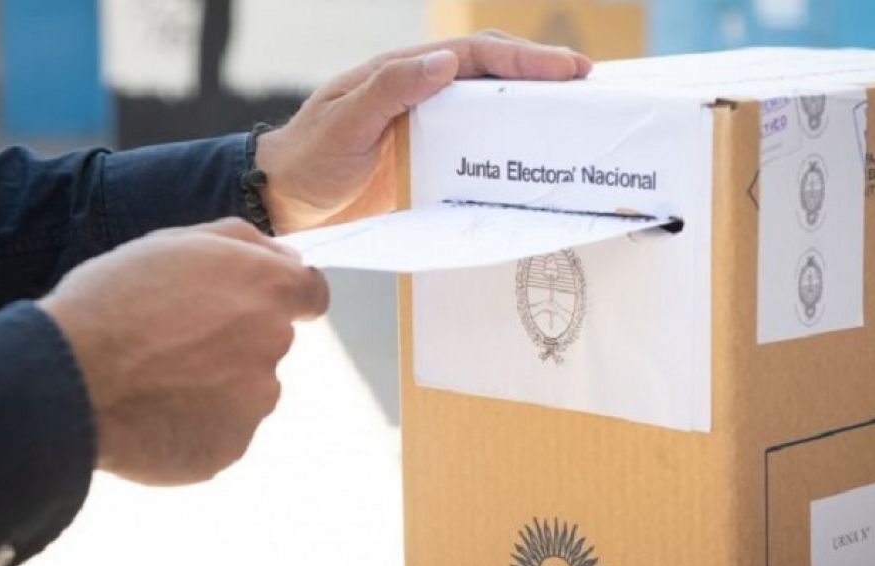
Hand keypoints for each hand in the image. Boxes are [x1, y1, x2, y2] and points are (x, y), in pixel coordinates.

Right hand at [39, 218, 328, 485]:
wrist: (67, 379)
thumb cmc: (114, 300)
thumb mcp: (176, 242)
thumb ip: (243, 243)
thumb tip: (288, 258)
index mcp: (268, 290)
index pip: (311, 294)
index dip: (283, 298)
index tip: (252, 304)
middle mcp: (275, 345)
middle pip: (269, 342)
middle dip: (234, 341)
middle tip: (174, 342)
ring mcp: (256, 402)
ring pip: (246, 390)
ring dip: (215, 385)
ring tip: (155, 380)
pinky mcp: (232, 447)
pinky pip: (221, 431)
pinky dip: (197, 424)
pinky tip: (154, 413)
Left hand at [255, 30, 592, 234]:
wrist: (285, 200)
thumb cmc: (308, 157)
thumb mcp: (344, 123)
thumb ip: (389, 90)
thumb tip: (445, 61)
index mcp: (406, 72)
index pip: (477, 55)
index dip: (524, 59)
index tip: (568, 68)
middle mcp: (425, 94)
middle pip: (495, 76)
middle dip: (543, 76)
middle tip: (590, 87)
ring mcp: (431, 129)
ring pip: (493, 112)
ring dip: (533, 112)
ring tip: (577, 120)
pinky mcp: (432, 163)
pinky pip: (480, 153)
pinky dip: (510, 153)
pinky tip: (534, 165)